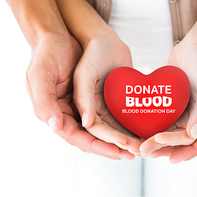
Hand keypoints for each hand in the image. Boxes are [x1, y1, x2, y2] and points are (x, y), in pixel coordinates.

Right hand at [26, 33, 133, 159]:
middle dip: (113, 147)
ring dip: (120, 140)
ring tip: (138, 147)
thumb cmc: (49, 52)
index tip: (117, 151)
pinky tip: (136, 130)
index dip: (97, 146)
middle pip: (93, 138)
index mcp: (55, 112)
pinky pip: (110, 116)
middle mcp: (71, 114)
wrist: (65, 35)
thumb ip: (51, 100)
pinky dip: (121, 125)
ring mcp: (85, 107)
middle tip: (133, 154)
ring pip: (104, 130)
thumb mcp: (43, 73)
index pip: (77, 137)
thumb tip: (66, 126)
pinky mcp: (96, 99)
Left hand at [152, 33, 196, 162]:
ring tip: (146, 145)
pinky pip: (179, 112)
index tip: (173, 158)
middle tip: (150, 153)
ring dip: (166, 137)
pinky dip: (166, 120)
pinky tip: (150, 124)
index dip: (192, 150)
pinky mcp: (194, 96)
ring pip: (184, 127)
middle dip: (172, 147)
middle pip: (193, 137)